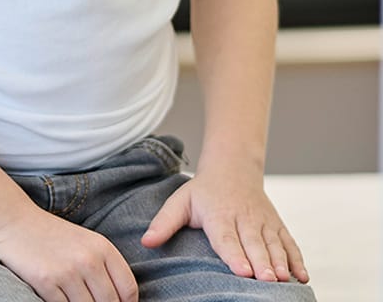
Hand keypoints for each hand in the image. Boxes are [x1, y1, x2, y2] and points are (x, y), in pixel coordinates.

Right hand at [0, 209, 138, 301]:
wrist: (12, 220)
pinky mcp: (45, 281)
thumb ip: (104, 268)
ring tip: (71, 297)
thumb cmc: (50, 235)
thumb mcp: (84, 243)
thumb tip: (118, 301)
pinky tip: (56, 296)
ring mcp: (67, 271)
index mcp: (102, 248)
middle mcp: (88, 259)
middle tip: (87, 301)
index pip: (128, 290)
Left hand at [141, 168, 307, 282]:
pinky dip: (297, 259)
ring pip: (273, 244)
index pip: (226, 237)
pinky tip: (302, 276)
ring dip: (279, 262)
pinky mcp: (277, 225)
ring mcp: (263, 222)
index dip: (234, 254)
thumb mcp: (180, 201)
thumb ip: (164, 223)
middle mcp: (243, 218)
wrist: (232, 168)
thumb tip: (146, 242)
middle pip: (253, 243)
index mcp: (218, 214)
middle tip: (266, 280)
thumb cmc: (203, 191)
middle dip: (260, 262)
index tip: (242, 271)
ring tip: (283, 280)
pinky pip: (290, 243)